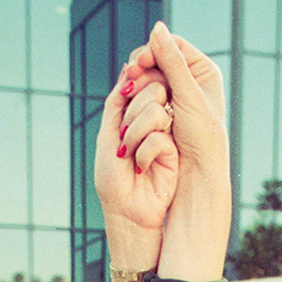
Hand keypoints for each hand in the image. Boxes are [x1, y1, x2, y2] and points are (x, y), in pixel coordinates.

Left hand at [95, 60, 177, 240]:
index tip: (125, 92)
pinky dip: (145, 151)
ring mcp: (164, 134)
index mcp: (135, 114)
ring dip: (136, 131)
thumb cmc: (113, 180)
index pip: (141, 82)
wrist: (126, 213)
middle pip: (152, 89)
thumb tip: (127, 68)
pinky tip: (140, 167)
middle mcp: (152, 121)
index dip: (134, 82)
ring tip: (127, 153)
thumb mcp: (107, 135)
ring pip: (157, 110)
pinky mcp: (174, 151)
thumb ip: (116, 102)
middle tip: (122, 138)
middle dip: (132, 112)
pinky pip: (161, 136)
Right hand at [125, 21, 226, 179]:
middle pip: (159, 61)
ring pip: (150, 79)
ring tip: (128, 94)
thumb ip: (172, 62)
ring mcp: (176, 97)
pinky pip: (145, 98)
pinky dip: (136, 100)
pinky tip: (129, 104)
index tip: (139, 62)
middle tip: (130, 79)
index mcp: (203, 71)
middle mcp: (191, 81)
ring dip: (138, 85)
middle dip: (143, 68)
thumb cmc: (201, 137)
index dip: (154, 50)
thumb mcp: (187, 95)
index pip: (173, 46)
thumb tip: (157, 28)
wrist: (199, 175)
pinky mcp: (164, 114)